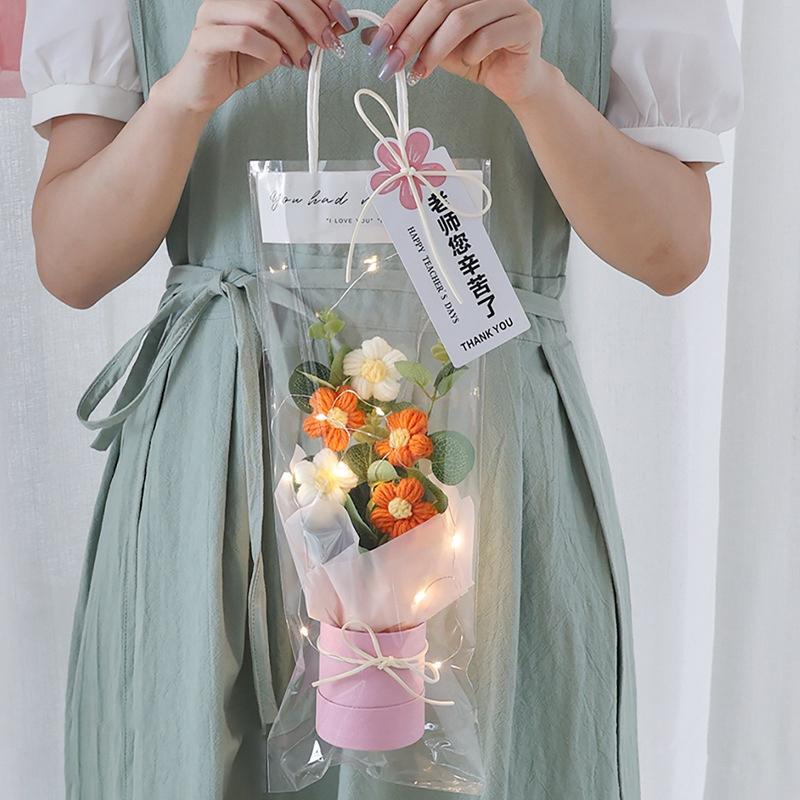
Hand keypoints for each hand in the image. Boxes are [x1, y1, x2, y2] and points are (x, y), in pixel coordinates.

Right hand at [153, 0, 357, 116]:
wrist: (203, 91)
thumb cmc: (239, 63)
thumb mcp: (281, 45)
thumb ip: (304, 32)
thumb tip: (338, 23)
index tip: (341, 19)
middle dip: (312, 20)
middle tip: (327, 43)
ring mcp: (214, 12)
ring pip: (265, 13)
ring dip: (292, 40)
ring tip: (299, 60)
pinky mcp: (205, 37)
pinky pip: (245, 36)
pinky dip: (269, 51)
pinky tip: (278, 62)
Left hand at [361, 0, 545, 107]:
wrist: (514, 80)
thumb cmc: (478, 58)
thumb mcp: (436, 47)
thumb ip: (411, 38)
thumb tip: (372, 37)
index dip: (399, 17)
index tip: (379, 43)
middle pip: (439, 4)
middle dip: (411, 37)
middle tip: (393, 63)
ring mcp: (510, 2)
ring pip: (461, 20)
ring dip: (435, 50)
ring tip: (420, 73)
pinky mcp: (525, 23)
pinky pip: (489, 36)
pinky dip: (472, 52)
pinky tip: (469, 62)